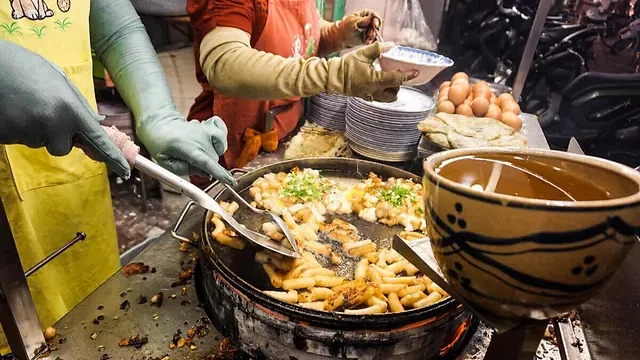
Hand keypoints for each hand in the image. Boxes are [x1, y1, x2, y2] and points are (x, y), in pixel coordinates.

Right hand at [0, 40, 130, 177]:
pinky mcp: (7, 137)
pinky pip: (20, 140)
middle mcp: (53, 124)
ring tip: (23, 104)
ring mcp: (28, 133)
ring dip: (35, 129)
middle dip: (57, 135)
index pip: (98, 140)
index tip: (126, 170)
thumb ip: (79, 103)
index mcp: (70, 108)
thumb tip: (98, 121)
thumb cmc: (23, 66)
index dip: (113, 157)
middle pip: (63, 147)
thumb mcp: (57, 78)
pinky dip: (17, 129)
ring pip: (40, 143)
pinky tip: (11, 109)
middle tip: (42, 108)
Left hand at [138, 115, 235, 184]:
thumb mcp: (167, 164)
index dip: (220, 174)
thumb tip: (207, 173)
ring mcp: (206, 129)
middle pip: (214, 159)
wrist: (160, 125)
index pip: (207, 163)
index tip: (231, 182)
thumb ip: (187, 170)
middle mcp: (200, 137)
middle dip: (206, 165)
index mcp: (187, 148)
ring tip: (201, 150)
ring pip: (221, 147)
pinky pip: (222, 131)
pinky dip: (220, 137)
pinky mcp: (210, 124)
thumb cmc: (162, 145)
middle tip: (190, 159)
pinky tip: (211, 139)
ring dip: (214, 152)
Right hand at [327, 42, 419, 102]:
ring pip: (387, 98)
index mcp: (376, 81)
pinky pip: (379, 98)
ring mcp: (370, 96)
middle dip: (398, 85)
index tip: (416, 72)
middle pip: (394, 93)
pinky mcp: (365, 97)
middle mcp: (375, 91)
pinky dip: (382, 92)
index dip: (408, 75)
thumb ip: (379, 49)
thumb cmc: (346, 66)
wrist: (332, 77)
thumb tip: (392, 45)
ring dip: (391, 90)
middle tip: (396, 74)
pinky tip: (379, 82)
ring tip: (388, 79)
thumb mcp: (363, 54)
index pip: (397, 79)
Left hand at [339, 9, 382, 46]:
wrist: (340, 37)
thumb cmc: (345, 27)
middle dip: (374, 31)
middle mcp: (368, 22)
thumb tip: (372, 18)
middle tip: (370, 35)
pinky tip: (367, 43)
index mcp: (365, 14)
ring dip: (372, 37)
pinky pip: (372, 40)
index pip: (374, 16)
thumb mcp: (353, 21)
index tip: (375, 25)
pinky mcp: (368, 38)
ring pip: (375, 33)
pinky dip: (371, 42)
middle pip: (376, 25)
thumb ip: (363, 20)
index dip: (376, 20)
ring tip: (367, 41)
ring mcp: (368, 30)